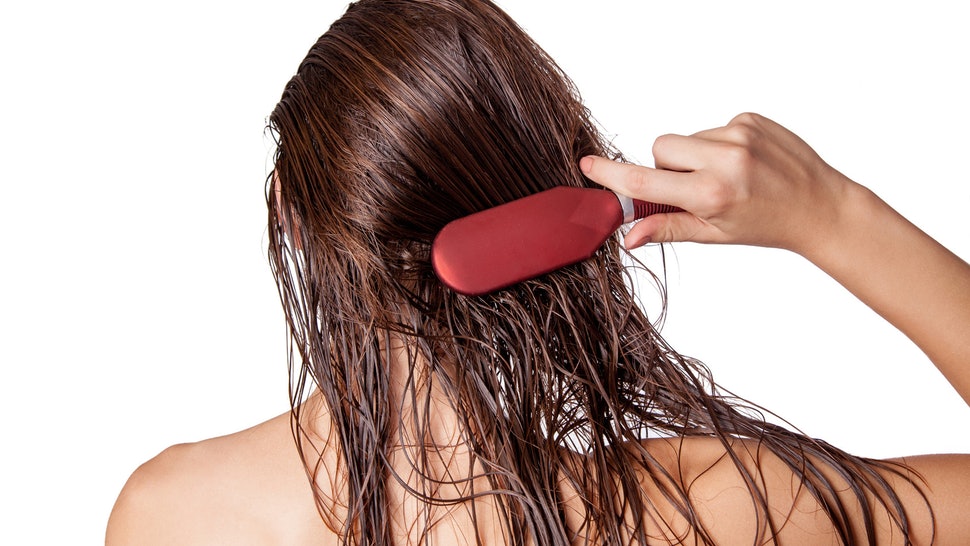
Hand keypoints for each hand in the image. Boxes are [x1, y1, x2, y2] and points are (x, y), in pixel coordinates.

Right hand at [580, 113, 854, 256]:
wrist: (820, 206)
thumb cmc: (768, 224)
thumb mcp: (714, 234)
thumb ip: (667, 228)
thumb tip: (628, 236)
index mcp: (712, 194)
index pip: (645, 181)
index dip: (611, 174)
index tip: (588, 165)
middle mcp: (725, 160)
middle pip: (660, 147)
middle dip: (665, 165)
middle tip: (690, 187)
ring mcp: (740, 134)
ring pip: (686, 138)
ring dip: (694, 156)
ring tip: (724, 176)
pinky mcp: (750, 118)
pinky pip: (711, 127)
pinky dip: (717, 144)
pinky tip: (741, 162)